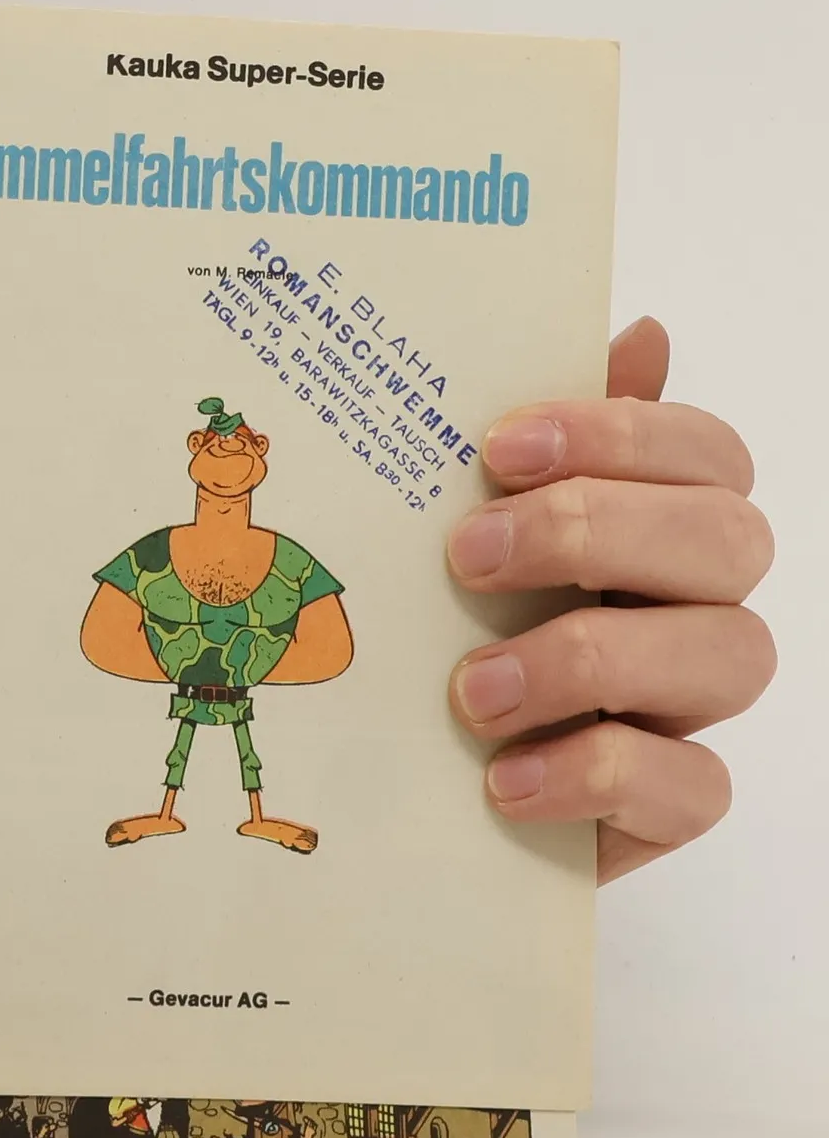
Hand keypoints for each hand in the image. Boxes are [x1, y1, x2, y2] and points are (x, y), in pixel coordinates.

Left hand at [445, 318, 773, 882]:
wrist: (407, 788)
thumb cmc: (447, 634)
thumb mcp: (462, 534)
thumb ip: (541, 445)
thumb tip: (641, 333)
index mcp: (660, 523)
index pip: (703, 453)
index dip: (618, 434)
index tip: (498, 448)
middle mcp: (695, 605)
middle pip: (728, 540)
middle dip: (596, 532)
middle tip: (467, 556)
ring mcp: (689, 706)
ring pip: (732, 656)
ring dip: (592, 657)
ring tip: (474, 688)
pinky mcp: (667, 803)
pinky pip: (691, 787)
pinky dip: (595, 775)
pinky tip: (505, 779)